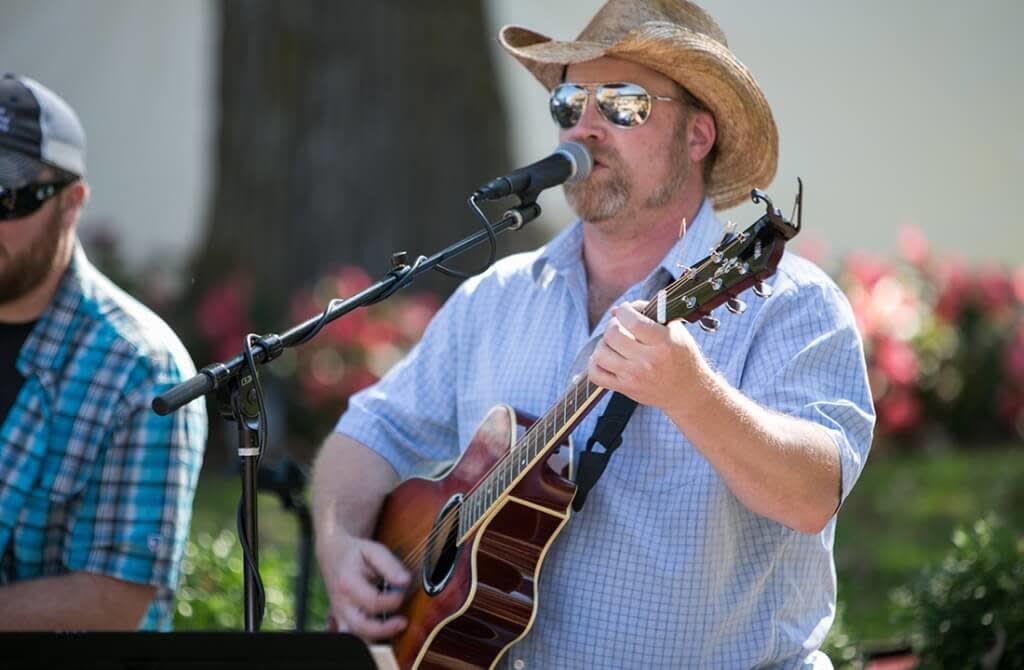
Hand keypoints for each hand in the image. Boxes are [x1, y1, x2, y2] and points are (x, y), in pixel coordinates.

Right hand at [320, 533, 410, 639]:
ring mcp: (340, 615)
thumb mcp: (374, 550)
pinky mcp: (343, 621)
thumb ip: (390, 565)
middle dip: (386, 629)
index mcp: (348, 583)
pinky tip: (384, 632)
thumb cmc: (356, 553)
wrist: (334, 555)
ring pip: (356, 638)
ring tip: (395, 626)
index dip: (393, 600)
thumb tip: (405, 581)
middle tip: (403, 621)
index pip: (373, 602)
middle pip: (362, 627)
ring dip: (377, 636)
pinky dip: (368, 640)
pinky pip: (354, 639)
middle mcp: (341, 604)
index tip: (403, 591)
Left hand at [587, 301, 707, 411]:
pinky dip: (594, 364)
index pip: (633, 322)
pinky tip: (605, 358)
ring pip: (601, 354)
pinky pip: (596, 375)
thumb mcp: (674, 330)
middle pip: (613, 335)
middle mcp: (648, 361)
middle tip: (619, 326)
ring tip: (613, 343)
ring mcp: (635, 376)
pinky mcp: (625, 388)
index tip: (625, 310)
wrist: (687, 391)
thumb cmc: (681, 356)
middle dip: (612, 325)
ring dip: (603, 343)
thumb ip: (648, 313)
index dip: (624, 311)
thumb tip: (616, 310)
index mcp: (663, 343)